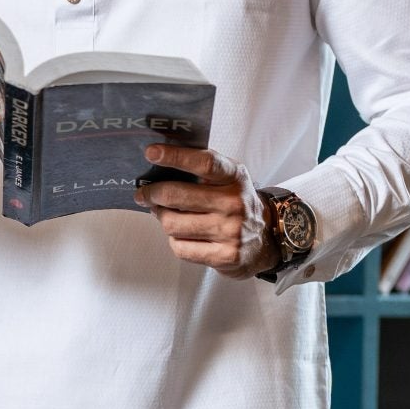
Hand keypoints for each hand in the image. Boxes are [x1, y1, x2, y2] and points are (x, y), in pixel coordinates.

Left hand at [135, 144, 275, 277]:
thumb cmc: (236, 203)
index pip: (205, 163)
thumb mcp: (229, 179)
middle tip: (144, 193)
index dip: (176, 156)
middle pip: (178, 195)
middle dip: (153, 193)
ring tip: (165, 215)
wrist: (264, 239)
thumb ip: (203, 170)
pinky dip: (175, 241)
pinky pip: (181, 248)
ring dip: (162, 218)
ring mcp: (230, 231)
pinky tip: (182, 236)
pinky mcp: (224, 256)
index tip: (152, 152)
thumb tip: (159, 166)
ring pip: (173, 224)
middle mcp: (235, 203)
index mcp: (235, 177)